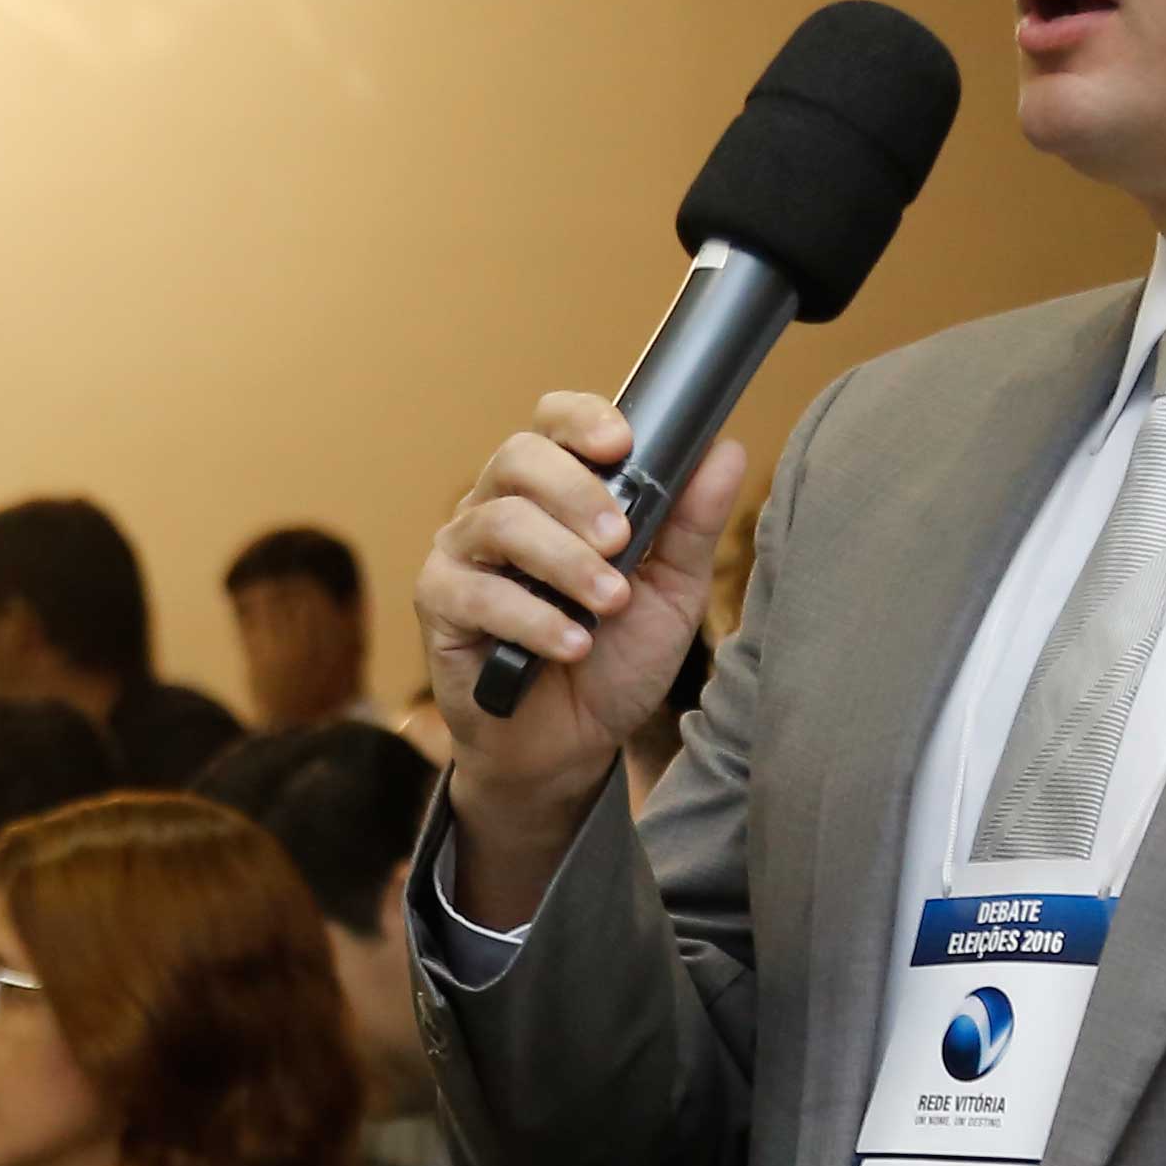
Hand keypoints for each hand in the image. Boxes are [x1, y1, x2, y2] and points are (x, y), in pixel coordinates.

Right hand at [415, 395, 750, 913]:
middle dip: (578, 493)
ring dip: (563, 561)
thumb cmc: (616, 660)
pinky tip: (573, 645)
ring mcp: (463, 554)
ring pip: (498, 522)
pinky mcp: (440, 606)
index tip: (622, 445)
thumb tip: (726, 451)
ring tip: (608, 603)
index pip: (552, 422)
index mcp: (553, 491)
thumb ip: (692, 525)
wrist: (572, 746)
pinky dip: (534, 618)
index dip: (582, 420)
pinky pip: (477, 593)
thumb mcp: (671, 592)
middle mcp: (499, 508)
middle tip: (622, 540)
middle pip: (518, 457)